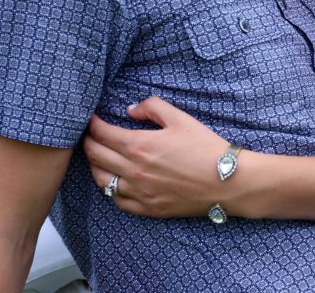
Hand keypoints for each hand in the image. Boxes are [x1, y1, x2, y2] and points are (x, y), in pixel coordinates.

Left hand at [83, 97, 232, 218]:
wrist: (227, 181)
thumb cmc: (205, 147)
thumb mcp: (180, 118)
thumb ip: (152, 107)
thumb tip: (130, 110)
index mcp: (139, 145)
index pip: (102, 134)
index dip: (92, 124)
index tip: (92, 119)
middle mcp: (134, 170)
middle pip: (96, 156)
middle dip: (88, 143)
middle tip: (89, 135)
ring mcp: (139, 192)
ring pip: (101, 181)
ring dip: (95, 167)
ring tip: (98, 158)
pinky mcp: (148, 208)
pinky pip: (118, 201)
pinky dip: (110, 190)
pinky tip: (113, 182)